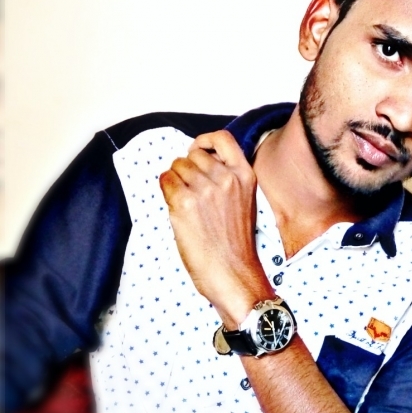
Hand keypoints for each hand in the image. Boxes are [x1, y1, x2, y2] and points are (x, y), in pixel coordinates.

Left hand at [159, 130, 274, 327]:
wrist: (232, 272)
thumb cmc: (236, 244)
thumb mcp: (244, 202)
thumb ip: (227, 179)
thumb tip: (199, 164)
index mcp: (244, 176)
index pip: (222, 139)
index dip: (204, 141)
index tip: (197, 150)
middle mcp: (226, 178)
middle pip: (193, 154)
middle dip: (187, 168)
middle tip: (189, 190)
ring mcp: (205, 189)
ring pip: (176, 166)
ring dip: (175, 180)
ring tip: (185, 203)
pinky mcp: (185, 202)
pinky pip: (165, 181)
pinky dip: (166, 191)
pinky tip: (176, 208)